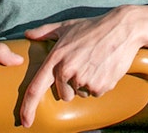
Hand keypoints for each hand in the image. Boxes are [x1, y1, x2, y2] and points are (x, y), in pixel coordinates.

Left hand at [20, 8, 143, 126]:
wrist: (122, 29)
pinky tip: (104, 67)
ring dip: (86, 84)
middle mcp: (68, 71)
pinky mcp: (100, 85)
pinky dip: (99, 84)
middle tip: (82, 65)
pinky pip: (95, 93)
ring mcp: (84, 79)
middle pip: (64, 94)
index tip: (25, 122)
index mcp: (56, 58)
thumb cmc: (93, 27)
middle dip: (71, 85)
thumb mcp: (66, 26)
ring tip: (94, 63)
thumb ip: (44, 32)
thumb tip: (28, 34)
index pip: (36, 88)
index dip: (28, 108)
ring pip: (81, 94)